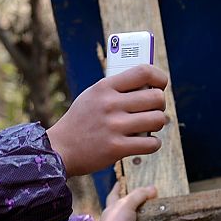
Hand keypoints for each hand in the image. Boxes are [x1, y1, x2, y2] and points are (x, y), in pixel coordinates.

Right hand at [45, 64, 167, 176]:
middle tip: (154, 109)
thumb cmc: (81, 120)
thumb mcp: (92, 95)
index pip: (143, 72)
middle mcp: (110, 104)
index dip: (159, 77)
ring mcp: (114, 127)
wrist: (60, 148)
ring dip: (158, 124)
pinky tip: (145, 142)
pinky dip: (153, 144)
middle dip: (160, 104)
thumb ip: (117, 88)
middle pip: (156, 97)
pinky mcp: (116, 148)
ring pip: (157, 120)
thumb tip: (149, 84)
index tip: (161, 84)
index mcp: (104, 87)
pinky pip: (151, 144)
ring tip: (149, 126)